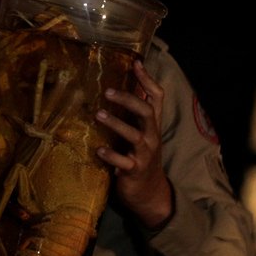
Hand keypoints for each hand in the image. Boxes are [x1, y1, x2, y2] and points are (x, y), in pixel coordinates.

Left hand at [95, 59, 173, 229]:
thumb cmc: (141, 156)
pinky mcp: (135, 171)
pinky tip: (99, 150)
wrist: (150, 192)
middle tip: (107, 91)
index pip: (157, 97)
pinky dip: (111, 156)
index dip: (147, 80)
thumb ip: (135, 112)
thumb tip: (125, 84)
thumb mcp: (142, 132)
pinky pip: (124, 162)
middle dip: (128, 99)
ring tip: (98, 115)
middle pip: (146, 112)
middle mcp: (152, 136)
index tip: (135, 63)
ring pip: (134, 135)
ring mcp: (145, 154)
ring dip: (116, 124)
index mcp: (153, 124)